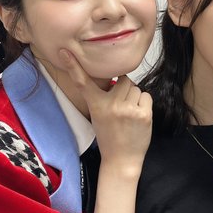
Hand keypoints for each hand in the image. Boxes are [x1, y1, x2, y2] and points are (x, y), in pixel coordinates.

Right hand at [60, 49, 151, 172]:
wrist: (122, 160)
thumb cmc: (110, 137)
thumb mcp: (98, 116)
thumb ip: (103, 98)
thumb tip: (116, 79)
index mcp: (96, 105)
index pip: (84, 82)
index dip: (74, 66)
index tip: (66, 51)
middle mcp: (111, 105)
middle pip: (123, 80)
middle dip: (124, 89)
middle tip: (121, 106)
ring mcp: (129, 109)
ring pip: (135, 87)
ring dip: (134, 97)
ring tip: (129, 113)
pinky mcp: (144, 114)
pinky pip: (146, 96)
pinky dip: (144, 103)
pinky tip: (138, 116)